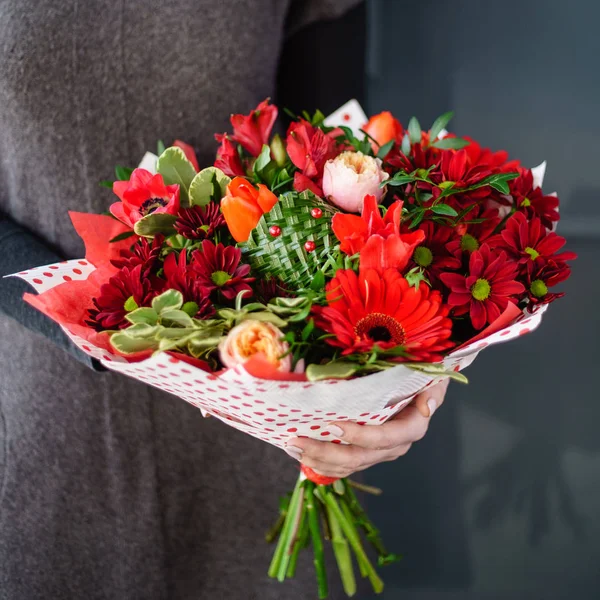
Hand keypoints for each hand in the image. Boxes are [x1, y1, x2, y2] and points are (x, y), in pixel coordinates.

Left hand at [285, 379, 448, 477]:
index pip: (384, 438)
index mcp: (411, 428)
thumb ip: (431, 391)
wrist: (418, 387)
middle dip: (325, 451)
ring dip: (318, 459)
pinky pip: (343, 465)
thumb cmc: (421, 378)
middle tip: (297, 439)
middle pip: (358, 457)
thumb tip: (427, 406)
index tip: (333, 426)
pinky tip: (301, 454)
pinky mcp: (367, 454)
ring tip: (293, 446)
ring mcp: (380, 453)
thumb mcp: (431, 379)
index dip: (359, 436)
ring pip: (347, 465)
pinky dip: (321, 462)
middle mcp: (395, 446)